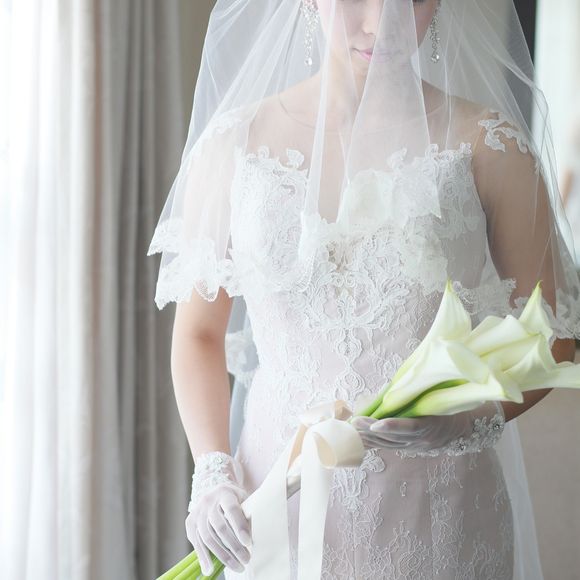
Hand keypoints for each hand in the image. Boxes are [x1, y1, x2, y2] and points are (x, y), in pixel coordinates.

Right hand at [185, 451, 252, 574]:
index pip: (232, 510)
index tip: (248, 542)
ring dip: (222, 555)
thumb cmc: (234, 499)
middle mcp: (208, 500)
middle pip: (220, 526)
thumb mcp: (242, 499)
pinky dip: (203, 557)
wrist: (215, 492)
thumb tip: (253, 538)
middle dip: (234, 546)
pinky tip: (210, 570)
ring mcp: (198, 511)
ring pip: (208, 536)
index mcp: (225, 492)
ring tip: (236, 566)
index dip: (239, 526)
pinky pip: (196, 542)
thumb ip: (246, 514)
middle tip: (246, 560)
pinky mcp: (190, 522)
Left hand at [350, 400, 504, 456]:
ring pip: (389, 444)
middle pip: (394, 437)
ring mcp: (417, 446)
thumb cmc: (453, 403)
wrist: (468, 425)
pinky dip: (374, 440)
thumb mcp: (442, 396)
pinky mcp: (412, 447)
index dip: (393, 427)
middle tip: (354, 422)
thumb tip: (397, 382)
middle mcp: (424, 440)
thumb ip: (421, 392)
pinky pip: (390, 445)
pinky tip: (359, 437)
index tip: (376, 424)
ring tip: (350, 429)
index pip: (411, 427)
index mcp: (434, 425)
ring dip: (368, 437)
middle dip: (372, 430)